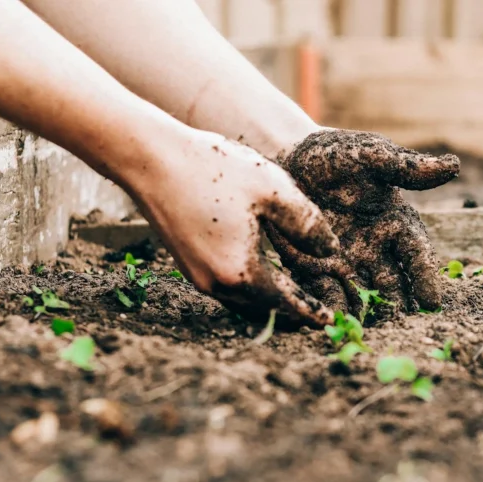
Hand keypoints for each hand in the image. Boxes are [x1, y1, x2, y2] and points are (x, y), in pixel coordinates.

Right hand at [129, 128, 338, 326]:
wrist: (150, 159)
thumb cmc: (213, 169)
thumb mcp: (273, 190)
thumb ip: (308, 224)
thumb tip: (331, 251)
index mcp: (242, 272)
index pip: (286, 303)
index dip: (311, 312)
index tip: (331, 321)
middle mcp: (217, 284)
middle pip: (264, 310)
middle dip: (292, 314)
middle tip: (317, 314)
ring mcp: (198, 277)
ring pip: (244, 303)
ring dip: (270, 304)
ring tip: (295, 298)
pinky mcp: (187, 265)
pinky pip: (227, 289)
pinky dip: (250, 290)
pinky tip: (262, 276)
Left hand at [270, 130, 459, 314]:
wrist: (288, 159)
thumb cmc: (335, 155)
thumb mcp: (370, 155)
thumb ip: (406, 167)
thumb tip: (453, 166)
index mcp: (396, 224)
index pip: (417, 255)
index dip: (426, 277)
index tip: (433, 302)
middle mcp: (376, 249)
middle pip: (393, 284)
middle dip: (399, 306)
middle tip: (403, 328)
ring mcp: (347, 262)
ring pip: (363, 295)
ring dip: (368, 314)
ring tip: (371, 333)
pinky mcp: (316, 269)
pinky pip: (327, 293)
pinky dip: (333, 308)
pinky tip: (335, 323)